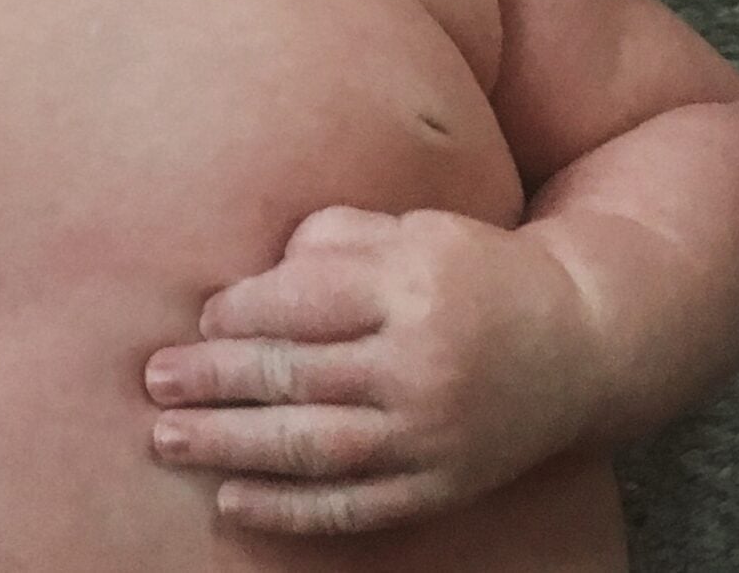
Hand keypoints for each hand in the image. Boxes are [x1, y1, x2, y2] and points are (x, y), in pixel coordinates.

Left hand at [142, 205, 604, 533]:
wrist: (582, 343)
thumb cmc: (471, 272)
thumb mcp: (410, 229)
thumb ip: (329, 241)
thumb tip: (247, 281)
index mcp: (412, 288)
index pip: (303, 302)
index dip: (239, 311)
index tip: (197, 317)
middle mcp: (422, 365)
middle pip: (299, 375)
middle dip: (216, 379)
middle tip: (156, 379)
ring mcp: (433, 435)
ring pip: (315, 448)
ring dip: (231, 447)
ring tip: (168, 438)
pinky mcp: (442, 486)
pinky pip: (354, 505)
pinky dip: (289, 509)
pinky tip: (231, 500)